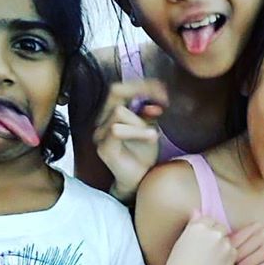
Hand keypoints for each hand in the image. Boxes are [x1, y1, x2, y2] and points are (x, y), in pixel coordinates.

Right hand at [93, 79, 167, 200]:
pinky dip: (138, 131)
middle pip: (115, 92)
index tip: (163, 91)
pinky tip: (152, 137)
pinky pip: (117, 130)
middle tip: (163, 101)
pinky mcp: (104, 148)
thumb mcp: (150, 128)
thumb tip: (155, 102)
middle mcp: (102, 120)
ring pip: (119, 112)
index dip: (141, 85)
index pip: (119, 88)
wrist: (139, 180)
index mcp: (112, 113)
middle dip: (142, 92)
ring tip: (153, 135)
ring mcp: (100, 134)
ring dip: (141, 121)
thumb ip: (150, 113)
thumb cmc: (143, 154)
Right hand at [157, 214, 235, 264]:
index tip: (201, 243)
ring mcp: (223, 242)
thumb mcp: (180, 244)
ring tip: (209, 264)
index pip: (207, 219)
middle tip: (206, 254)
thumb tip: (196, 211)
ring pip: (227, 240)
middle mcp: (211, 231)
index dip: (205, 232)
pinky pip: (232, 252)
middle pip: (220, 227)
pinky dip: (227, 259)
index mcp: (196, 226)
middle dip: (216, 237)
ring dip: (222, 248)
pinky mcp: (232, 255)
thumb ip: (192, 227)